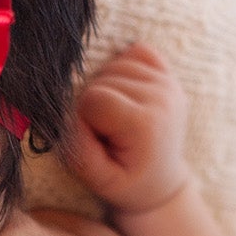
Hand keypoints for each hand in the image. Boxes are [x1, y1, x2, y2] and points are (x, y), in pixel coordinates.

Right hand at [63, 42, 192, 213]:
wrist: (160, 181)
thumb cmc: (127, 183)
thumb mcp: (99, 181)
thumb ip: (79, 151)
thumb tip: (68, 115)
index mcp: (145, 123)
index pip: (93, 98)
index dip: (83, 118)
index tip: (95, 139)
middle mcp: (161, 97)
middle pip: (102, 78)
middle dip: (93, 104)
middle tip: (107, 131)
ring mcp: (167, 83)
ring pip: (115, 64)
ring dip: (105, 87)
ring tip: (114, 116)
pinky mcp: (167, 75)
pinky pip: (135, 52)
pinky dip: (122, 68)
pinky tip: (124, 95)